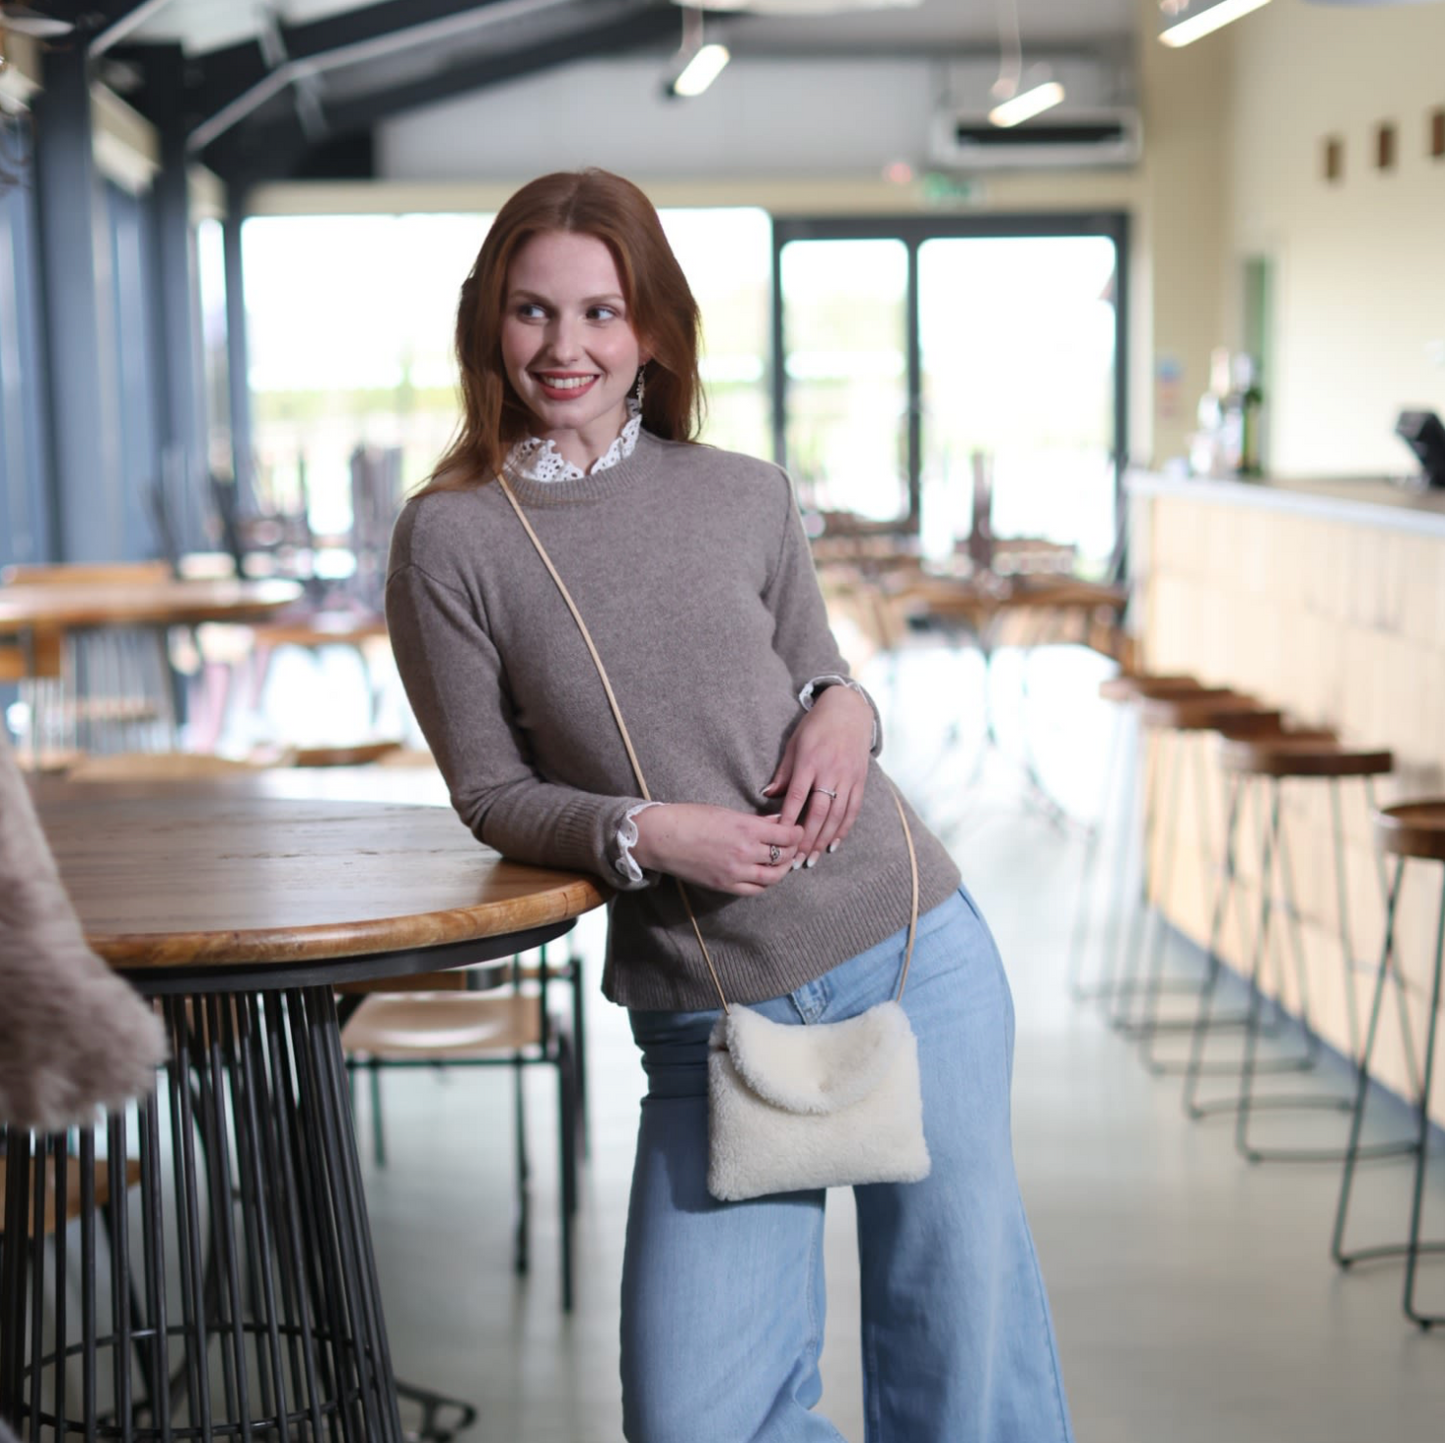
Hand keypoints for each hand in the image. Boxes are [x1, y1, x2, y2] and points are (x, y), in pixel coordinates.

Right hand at [632, 804, 803, 895]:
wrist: (662, 837)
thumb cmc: (690, 818)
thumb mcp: (727, 812)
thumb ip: (756, 821)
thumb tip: (778, 822)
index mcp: (746, 828)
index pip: (786, 835)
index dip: (796, 832)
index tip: (796, 830)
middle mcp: (745, 852)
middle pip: (784, 856)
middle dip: (793, 850)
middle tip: (793, 845)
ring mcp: (735, 872)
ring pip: (773, 876)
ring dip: (783, 869)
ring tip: (782, 862)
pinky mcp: (725, 886)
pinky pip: (754, 890)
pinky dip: (764, 883)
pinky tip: (764, 874)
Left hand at [762, 684, 872, 867]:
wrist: (848, 711)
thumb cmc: (815, 727)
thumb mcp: (794, 744)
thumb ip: (783, 772)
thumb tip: (767, 795)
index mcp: (810, 762)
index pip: (797, 796)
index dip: (789, 820)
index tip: (780, 839)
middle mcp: (831, 771)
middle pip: (819, 812)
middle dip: (807, 838)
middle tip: (796, 859)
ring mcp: (848, 777)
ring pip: (837, 815)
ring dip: (824, 839)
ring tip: (812, 859)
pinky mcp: (860, 780)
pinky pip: (853, 809)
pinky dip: (843, 829)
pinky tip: (833, 844)